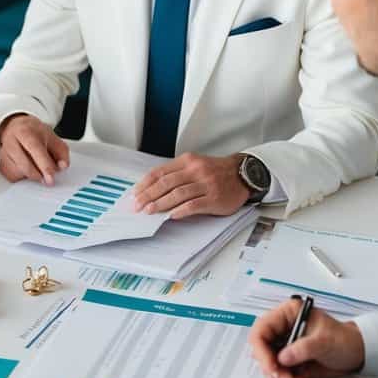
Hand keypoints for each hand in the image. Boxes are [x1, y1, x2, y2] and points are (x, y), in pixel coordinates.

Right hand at [0, 115, 68, 184]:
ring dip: (31, 175)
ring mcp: (4, 154)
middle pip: (24, 165)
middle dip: (39, 175)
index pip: (34, 149)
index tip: (51, 178)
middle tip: (48, 178)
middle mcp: (11, 142)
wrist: (17, 128)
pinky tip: (27, 168)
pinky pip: (13, 178)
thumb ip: (62, 153)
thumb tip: (62, 166)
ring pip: (19, 174)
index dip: (44, 165)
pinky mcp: (1, 165)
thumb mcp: (53, 138)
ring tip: (36, 165)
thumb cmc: (35, 134)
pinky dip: (23, 177)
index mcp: (25, 132)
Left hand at [133, 153, 249, 217]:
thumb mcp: (195, 165)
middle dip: (149, 195)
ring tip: (149, 211)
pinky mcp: (214, 198)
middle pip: (166, 183)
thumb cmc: (216, 172)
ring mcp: (206, 184)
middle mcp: (196, 170)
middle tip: (138, 206)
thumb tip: (153, 190)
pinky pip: (194, 205)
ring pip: (178, 194)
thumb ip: (177, 174)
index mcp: (188, 161)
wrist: (243, 174)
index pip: (160, 172)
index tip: (135, 194)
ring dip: (161, 204)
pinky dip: (180, 211)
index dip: (145, 184)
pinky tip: (171, 216)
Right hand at [249, 298, 364, 377]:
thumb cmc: (345, 339)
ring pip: (271, 365)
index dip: (261, 349)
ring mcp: (287, 347)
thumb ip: (303, 348)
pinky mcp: (291, 362)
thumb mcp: (325, 341)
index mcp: (288, 315)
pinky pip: (283, 375)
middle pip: (262, 349)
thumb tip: (283, 357)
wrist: (357, 354)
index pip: (262, 329)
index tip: (271, 366)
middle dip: (271, 368)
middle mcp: (284, 330)